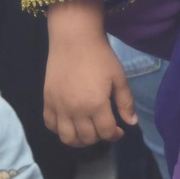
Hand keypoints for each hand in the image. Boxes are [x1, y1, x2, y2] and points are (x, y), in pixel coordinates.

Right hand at [43, 0, 136, 146]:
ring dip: (79, 140)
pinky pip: (50, 124)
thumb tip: (132, 123)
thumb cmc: (100, 56)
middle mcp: (75, 110)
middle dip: (99, 137)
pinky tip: (69, 122)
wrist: (74, 38)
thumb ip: (126, 102)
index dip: (115, 135)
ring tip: (87, 131)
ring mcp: (59, 106)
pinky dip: (59, 129)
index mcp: (96, 104)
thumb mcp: (119, 77)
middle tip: (103, 127)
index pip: (106, 132)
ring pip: (67, 138)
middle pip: (87, 138)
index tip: (119, 130)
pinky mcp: (47, 100)